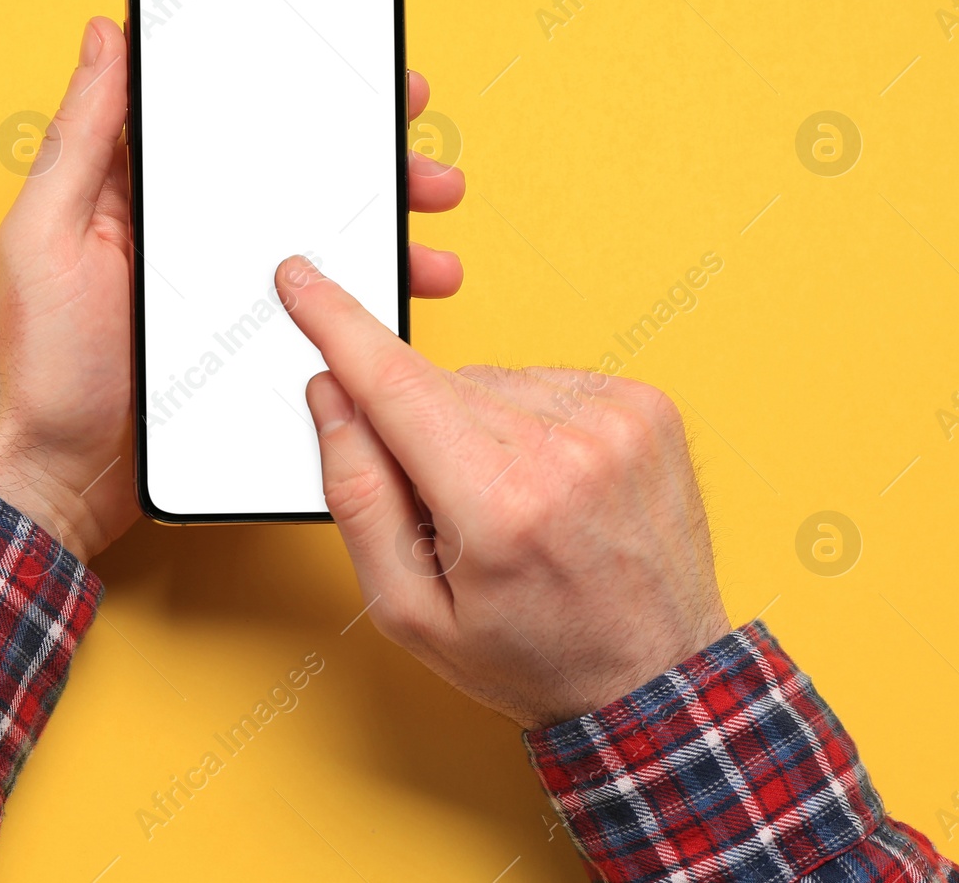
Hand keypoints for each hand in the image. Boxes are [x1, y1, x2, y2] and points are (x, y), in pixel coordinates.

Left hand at [0, 17, 467, 562]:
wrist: (56, 478)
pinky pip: (317, 311)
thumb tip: (104, 33)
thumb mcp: (46, 232)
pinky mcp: (247, 345)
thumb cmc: (38, 360)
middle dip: (365, 157)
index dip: (294, 86)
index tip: (358, 65)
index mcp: (144, 190)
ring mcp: (225, 291)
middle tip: (417, 150)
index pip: (227, 116)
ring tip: (433, 234)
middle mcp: (191, 231)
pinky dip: (362, 301)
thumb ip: (81, 136)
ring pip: (319, 241)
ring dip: (382, 229)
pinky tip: (398, 301)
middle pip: (292, 176)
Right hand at [274, 256, 730, 727]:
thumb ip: (357, 495)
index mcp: (498, 506)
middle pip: (437, 386)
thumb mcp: (409, 610)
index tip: (301, 280)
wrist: (657, 678)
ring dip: (478, 426)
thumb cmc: (531, 654)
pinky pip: (544, 380)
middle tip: (451, 509)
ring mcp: (615, 420)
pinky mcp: (646, 405)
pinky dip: (529, 419)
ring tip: (514, 504)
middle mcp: (564, 448)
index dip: (337, 326)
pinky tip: (549, 480)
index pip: (395, 384)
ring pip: (490, 380)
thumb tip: (332, 393)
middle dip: (417, 430)